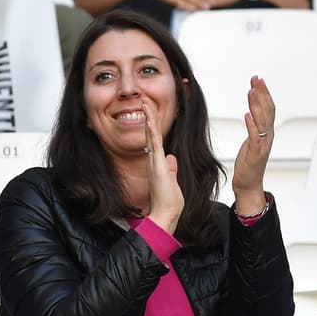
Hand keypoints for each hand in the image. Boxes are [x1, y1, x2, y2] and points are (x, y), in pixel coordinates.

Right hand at [143, 93, 183, 233]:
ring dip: (148, 118)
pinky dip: (151, 131)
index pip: (155, 140)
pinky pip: (154, 144)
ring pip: (151, 135)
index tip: (150, 111)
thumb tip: (172, 160)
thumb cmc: (168, 203)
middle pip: (150, 133)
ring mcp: (155, 162)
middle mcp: (154, 161)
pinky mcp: (158, 165)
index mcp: (158, 163)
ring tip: (145, 102)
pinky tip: (149, 119)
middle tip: (143, 100)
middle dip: (147, 116)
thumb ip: (171, 170)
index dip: (152, 125)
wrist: (165, 215)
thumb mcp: (173, 182)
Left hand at [231, 75, 274, 214]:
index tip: (258, 79)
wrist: (249, 184)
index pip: (268, 107)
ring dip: (256, 104)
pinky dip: (251, 125)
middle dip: (262, 93)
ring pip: (262, 120)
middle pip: (267, 110)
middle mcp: (267, 136)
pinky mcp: (255, 153)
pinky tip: (247, 115)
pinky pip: (254, 137)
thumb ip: (255, 126)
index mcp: (267, 131)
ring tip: (251, 91)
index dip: (264, 93)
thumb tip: (252, 111)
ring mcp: (262, 144)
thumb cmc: (248, 163)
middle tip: (256, 79)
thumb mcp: (252, 140)